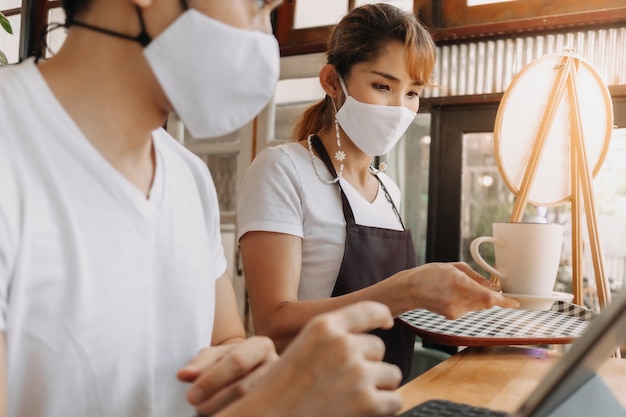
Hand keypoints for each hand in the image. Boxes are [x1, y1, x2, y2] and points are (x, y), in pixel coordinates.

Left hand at [177, 336, 278, 414]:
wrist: (255, 371)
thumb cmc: (231, 363)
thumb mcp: (217, 357)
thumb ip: (200, 363)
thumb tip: (183, 375)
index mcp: (261, 346)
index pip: (236, 362)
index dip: (211, 380)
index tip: (190, 397)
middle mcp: (277, 364)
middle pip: (244, 387)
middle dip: (215, 399)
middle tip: (197, 408)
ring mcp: (280, 387)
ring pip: (250, 404)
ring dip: (225, 410)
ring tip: (207, 412)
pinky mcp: (278, 403)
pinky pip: (256, 412)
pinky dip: (236, 413)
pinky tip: (226, 412)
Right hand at [219, 301, 403, 416]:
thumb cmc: (279, 388)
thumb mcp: (302, 346)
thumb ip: (331, 336)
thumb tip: (370, 336)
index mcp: (324, 326)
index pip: (368, 310)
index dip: (381, 315)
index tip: (386, 322)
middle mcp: (343, 345)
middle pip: (378, 348)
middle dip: (369, 363)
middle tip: (346, 381)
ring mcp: (357, 373)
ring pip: (391, 373)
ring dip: (378, 385)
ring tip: (352, 396)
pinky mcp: (368, 403)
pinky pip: (395, 399)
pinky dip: (384, 407)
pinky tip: (364, 410)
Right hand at [405, 262, 519, 318]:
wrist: (411, 289)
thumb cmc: (430, 274)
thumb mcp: (454, 267)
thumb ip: (476, 277)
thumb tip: (493, 286)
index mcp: (459, 283)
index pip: (488, 298)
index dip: (505, 302)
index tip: (516, 302)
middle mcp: (458, 299)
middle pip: (485, 302)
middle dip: (490, 296)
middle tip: (486, 286)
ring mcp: (455, 310)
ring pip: (478, 306)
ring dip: (477, 298)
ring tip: (459, 287)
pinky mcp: (452, 316)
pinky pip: (468, 309)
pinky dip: (467, 302)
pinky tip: (453, 295)